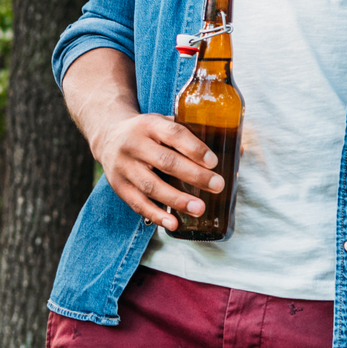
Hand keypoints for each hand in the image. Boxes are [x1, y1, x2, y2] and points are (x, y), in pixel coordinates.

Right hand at [87, 111, 222, 231]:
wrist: (107, 135)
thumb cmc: (148, 131)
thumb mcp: (165, 123)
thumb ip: (194, 135)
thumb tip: (238, 148)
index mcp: (150, 125)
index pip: (174, 134)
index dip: (195, 148)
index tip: (214, 162)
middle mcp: (134, 144)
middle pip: (166, 162)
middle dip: (194, 176)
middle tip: (217, 185)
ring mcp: (124, 167)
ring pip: (152, 185)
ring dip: (177, 200)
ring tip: (200, 209)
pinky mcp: (119, 186)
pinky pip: (138, 203)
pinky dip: (156, 215)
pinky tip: (173, 224)